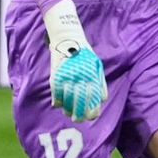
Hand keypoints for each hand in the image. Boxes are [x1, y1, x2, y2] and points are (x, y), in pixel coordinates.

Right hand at [43, 0, 106, 121]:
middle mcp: (80, 77)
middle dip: (80, 113)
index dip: (92, 110)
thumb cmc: (85, 54)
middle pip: (80, 101)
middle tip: (79, 119)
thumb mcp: (96, 65)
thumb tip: (103, 99)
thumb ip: (100, 82)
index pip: (93, 98)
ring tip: (69, 113)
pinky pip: (55, 91)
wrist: (69, 39)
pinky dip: (57, 100)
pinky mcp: (55, 74)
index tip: (92, 117)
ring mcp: (67, 76)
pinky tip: (58, 105)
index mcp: (91, 75)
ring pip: (67, 99)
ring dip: (68, 108)